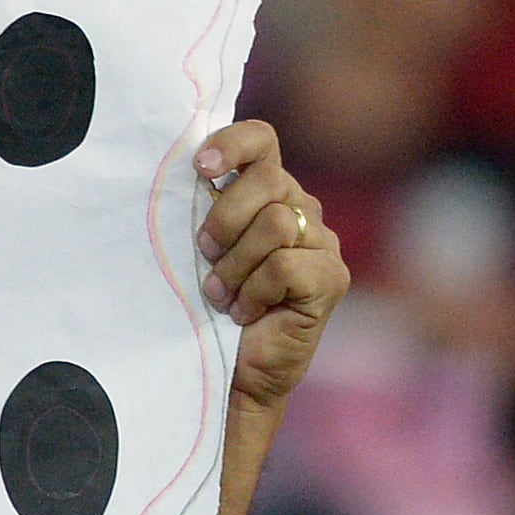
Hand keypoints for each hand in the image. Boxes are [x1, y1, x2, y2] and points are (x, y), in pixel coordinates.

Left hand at [193, 119, 347, 415]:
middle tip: (205, 257)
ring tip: (222, 294)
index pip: (262, 141)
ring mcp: (323, 243)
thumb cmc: (206, 309)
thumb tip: (183, 171)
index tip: (200, 168)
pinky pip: (284, 265)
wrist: (230, 374)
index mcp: (269, 193)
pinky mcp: (332, 279)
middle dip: (225, 221)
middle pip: (267, 181)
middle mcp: (303, 209)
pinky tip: (245, 313)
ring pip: (277, 223)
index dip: (234, 144)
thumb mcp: (198, 251)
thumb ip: (201, 209)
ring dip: (236, 265)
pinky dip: (253, 292)